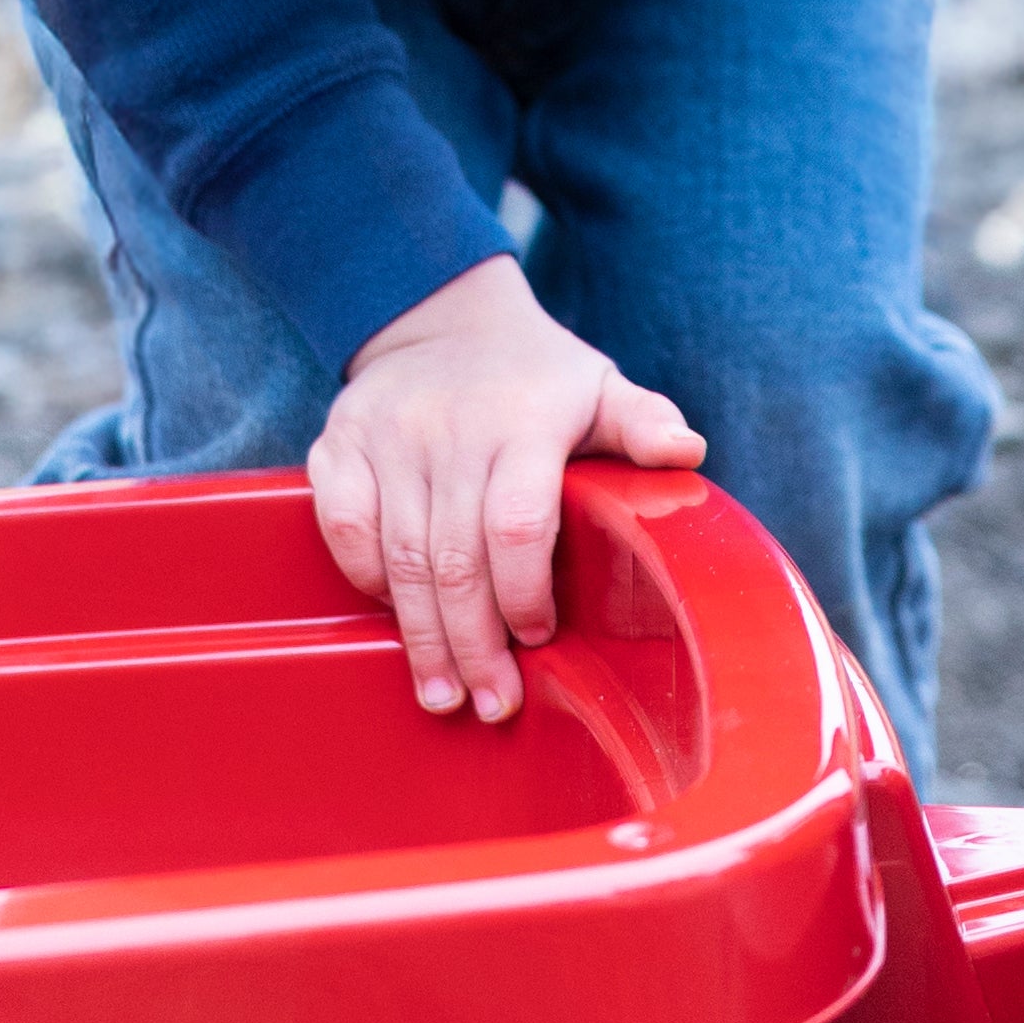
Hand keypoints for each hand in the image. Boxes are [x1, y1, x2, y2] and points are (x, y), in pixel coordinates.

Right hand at [310, 254, 705, 723]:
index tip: (538, 640)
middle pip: (456, 560)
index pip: (518, 526)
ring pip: (399, 558)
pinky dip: (366, 580)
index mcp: (523, 423)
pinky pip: (344, 528)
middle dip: (474, 645)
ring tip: (444, 695)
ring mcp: (386, 438)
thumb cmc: (535, 375)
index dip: (524, 594)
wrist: (438, 317)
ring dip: (422, 636)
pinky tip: (395, 619)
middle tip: (491, 705)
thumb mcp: (598, 387)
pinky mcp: (337, 445)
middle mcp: (449, 431)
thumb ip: (643, 422)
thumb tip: (686, 453)